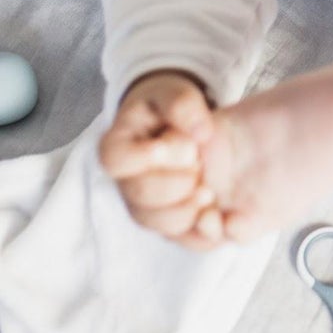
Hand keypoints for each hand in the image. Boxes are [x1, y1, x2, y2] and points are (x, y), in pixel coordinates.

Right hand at [98, 69, 224, 247]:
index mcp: (118, 146)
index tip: (177, 145)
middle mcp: (126, 181)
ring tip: (208, 193)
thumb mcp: (172, 94)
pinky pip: (179, 238)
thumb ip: (182, 104)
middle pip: (138, 195)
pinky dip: (198, 233)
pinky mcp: (170, 222)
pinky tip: (217, 218)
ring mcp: (145, 205)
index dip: (143, 156)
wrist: (178, 124)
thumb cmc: (169, 107)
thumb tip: (201, 132)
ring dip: (184, 211)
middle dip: (172, 183)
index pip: (114, 159)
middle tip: (198, 165)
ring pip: (155, 222)